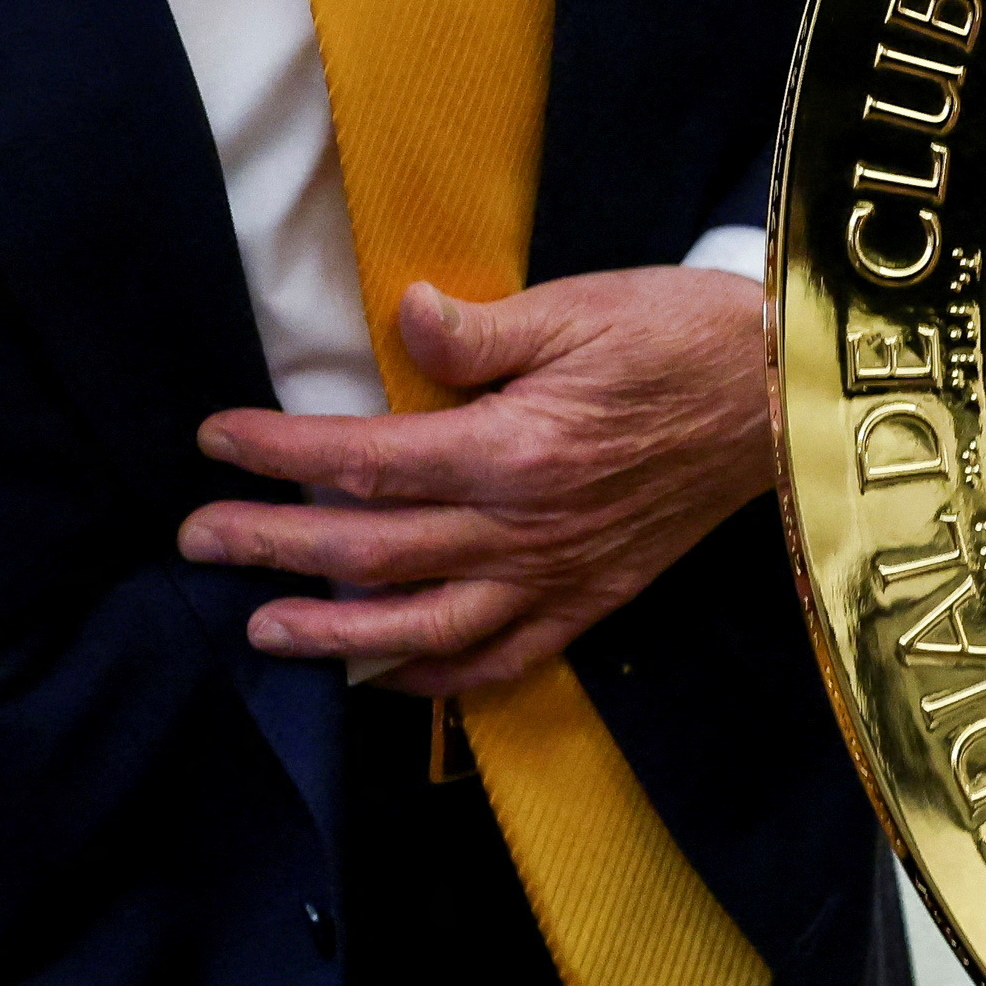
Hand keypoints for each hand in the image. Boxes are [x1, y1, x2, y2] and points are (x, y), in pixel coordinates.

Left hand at [181, 267, 772, 696]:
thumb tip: (401, 316)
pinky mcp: (592, 600)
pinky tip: (384, 676)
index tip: (216, 439)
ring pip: (423, 627)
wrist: (786, 397)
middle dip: (272, 545)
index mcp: (514, 449)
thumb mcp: (580, 307)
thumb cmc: (680, 338)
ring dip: (332, 633)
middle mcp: (525, 528)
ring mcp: (558, 575)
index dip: (280, 453)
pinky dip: (436, 678)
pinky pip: (502, 659)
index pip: (366, 459)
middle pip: (371, 550)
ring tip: (263, 627)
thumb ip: (480, 331)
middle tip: (198, 538)